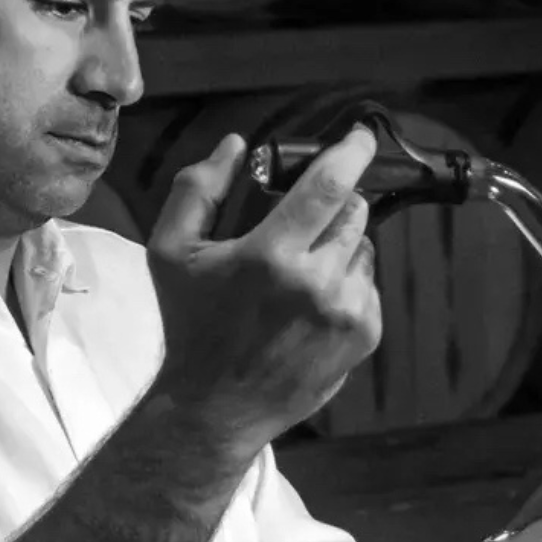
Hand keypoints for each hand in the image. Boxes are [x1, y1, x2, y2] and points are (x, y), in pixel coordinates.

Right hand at [145, 126, 382, 448]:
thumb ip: (198, 189)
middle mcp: (316, 282)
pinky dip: (349, 282)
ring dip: (341, 246)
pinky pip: (370, 285)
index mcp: (269, 255)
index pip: (328, 186)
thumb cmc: (191, 323)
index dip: (352, 151)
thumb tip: (235, 145)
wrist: (215, 406)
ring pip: (364, 248)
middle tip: (306, 222)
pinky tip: (312, 305)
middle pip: (353, 212)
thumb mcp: (171, 252)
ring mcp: (347, 311)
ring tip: (302, 272)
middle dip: (336, 204)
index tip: (362, 135)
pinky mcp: (366, 335)